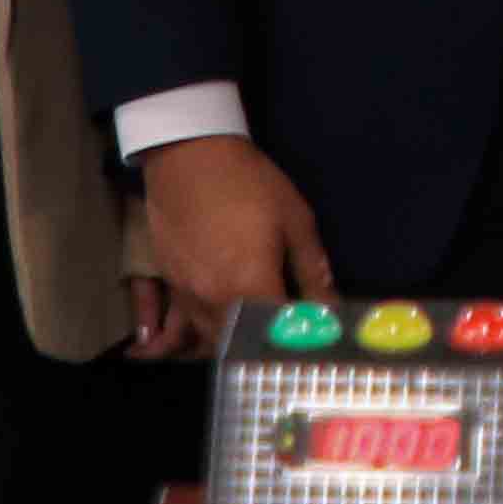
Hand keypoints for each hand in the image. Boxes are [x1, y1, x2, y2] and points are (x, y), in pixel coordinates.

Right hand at [129, 135, 330, 359]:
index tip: (316, 340)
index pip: (280, 335)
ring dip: (238, 343)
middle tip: (289, 339)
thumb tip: (332, 307)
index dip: (301, 342)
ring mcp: (187, 296)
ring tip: (259, 334)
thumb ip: (313, 270)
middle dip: (267, 348)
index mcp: (250, 286)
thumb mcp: (295, 220)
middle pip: (243, 347)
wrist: (188, 155)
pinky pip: (190, 323)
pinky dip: (211, 327)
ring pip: (213, 340)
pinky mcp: (171, 284)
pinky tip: (227, 317)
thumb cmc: (248, 184)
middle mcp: (215, 301)